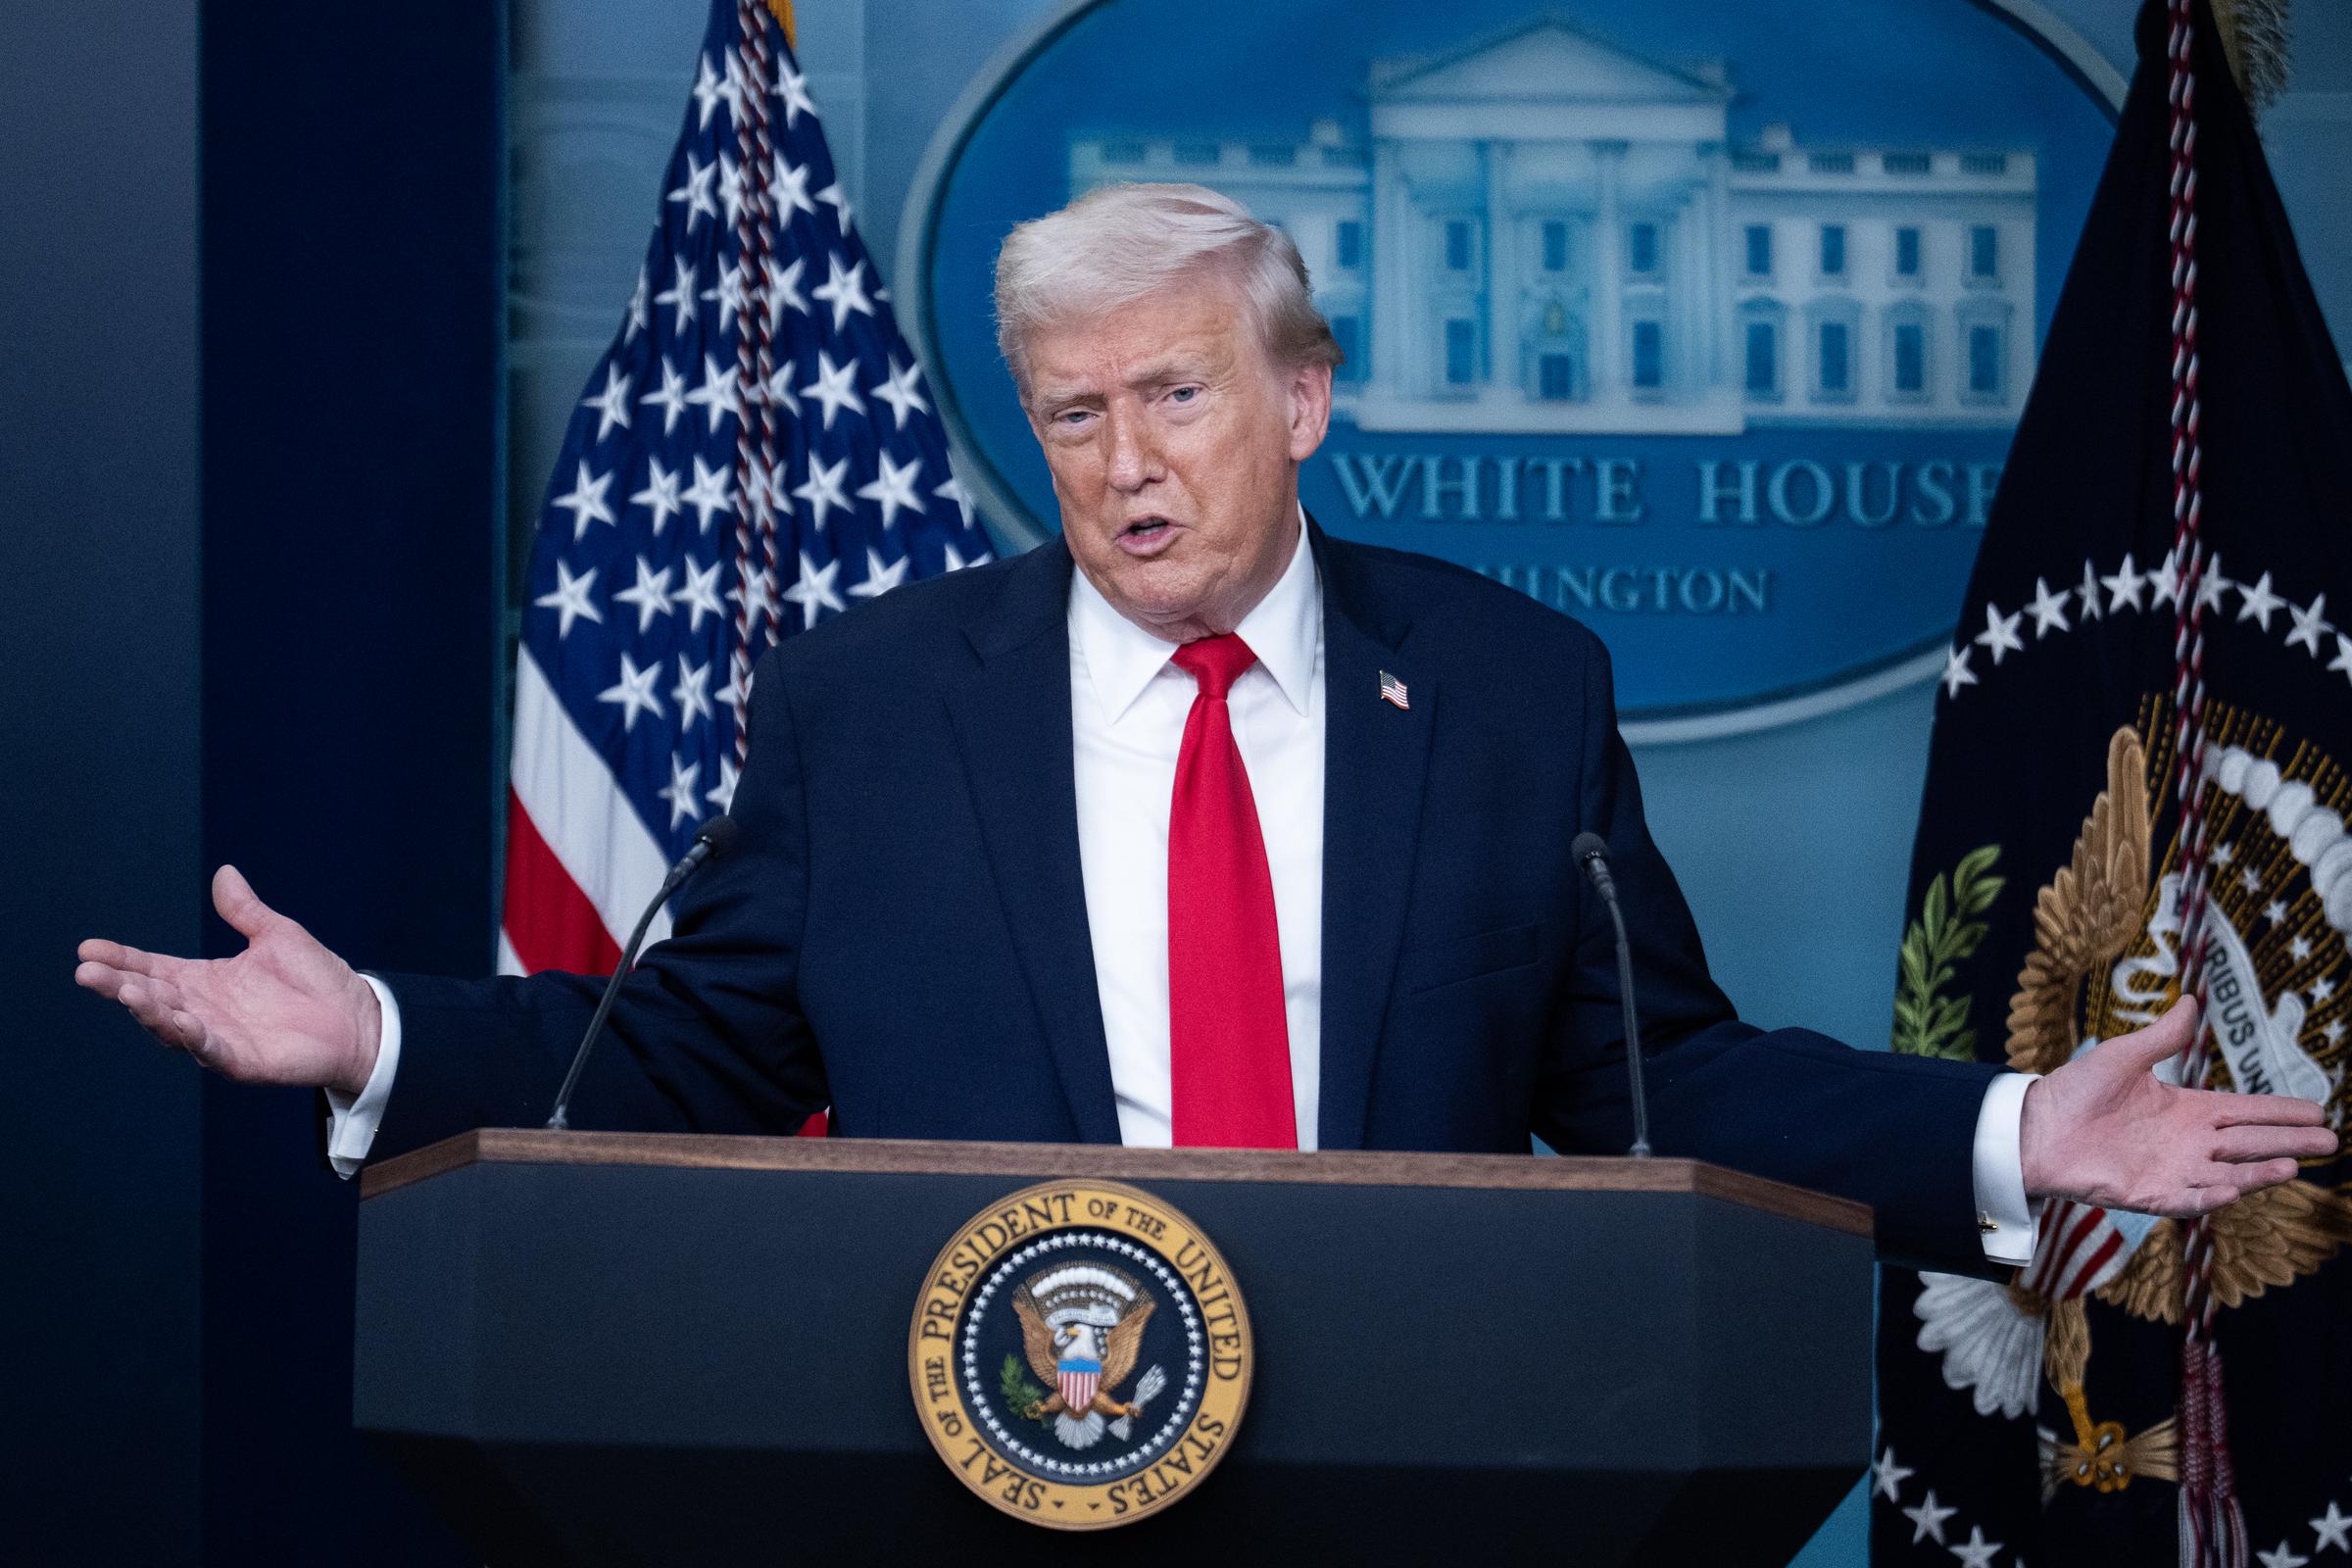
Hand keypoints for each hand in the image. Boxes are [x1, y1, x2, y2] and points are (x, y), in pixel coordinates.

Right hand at [74, 866, 381, 1098]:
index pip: (153, 967)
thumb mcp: (277, 935)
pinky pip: (211, 1050)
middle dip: (119, 984)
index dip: (121, 959)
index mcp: (205, 980)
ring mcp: (219, 1037)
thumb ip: (245, 911)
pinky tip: (179, 1021)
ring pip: (172, 1026)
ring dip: (148, 1010)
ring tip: (127, 991)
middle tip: (88, 972)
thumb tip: (224, 872)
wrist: (358, 1017)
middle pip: (151, 996)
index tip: (88, 948)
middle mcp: (203, 1009)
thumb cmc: (316, 978)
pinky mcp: (242, 1061)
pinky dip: (193, 1037)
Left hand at [2019, 998, 2336, 1214]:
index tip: (2319, 1110)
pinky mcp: (2148, 1192)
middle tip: (2331, 1141)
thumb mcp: (2123, 1056)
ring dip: (2259, 1172)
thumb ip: (2162, 1036)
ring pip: (2228, 1173)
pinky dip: (2210, 1195)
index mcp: (2187, 1109)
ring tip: (2293, 1165)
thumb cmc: (2076, 1090)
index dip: (2281, 1112)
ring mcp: (2171, 1169)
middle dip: (2289, 1142)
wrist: (2035, 1126)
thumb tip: (2189, 1000)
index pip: (2246, 1111)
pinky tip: (2233, 1188)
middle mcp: (2188, 1142)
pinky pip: (2187, 1198)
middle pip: (2250, 1143)